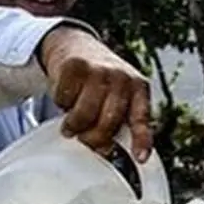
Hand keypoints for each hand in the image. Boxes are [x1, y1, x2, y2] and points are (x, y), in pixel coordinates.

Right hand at [38, 26, 152, 159]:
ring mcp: (99, 70)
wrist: (77, 45)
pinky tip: (67, 97)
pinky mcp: (75, 66)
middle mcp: (122, 77)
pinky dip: (61, 103)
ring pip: (84, 114)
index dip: (142, 140)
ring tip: (71, 124)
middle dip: (94, 138)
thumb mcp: (119, 94)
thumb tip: (110, 151)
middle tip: (84, 139)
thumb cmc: (100, 80)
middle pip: (108, 122)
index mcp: (138, 87)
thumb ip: (120, 118)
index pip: (141, 118)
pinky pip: (64, 100)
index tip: (140, 158)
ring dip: (73, 125)